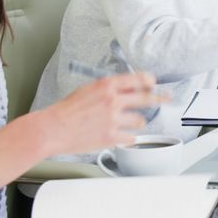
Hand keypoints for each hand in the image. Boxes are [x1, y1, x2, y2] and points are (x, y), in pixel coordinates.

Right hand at [38, 73, 161, 154]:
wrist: (51, 129)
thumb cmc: (65, 111)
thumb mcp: (87, 90)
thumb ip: (108, 89)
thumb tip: (126, 89)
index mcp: (107, 86)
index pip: (139, 79)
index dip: (150, 82)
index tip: (154, 84)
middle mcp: (113, 100)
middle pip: (147, 98)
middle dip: (159, 99)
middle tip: (166, 99)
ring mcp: (113, 119)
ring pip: (140, 120)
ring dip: (137, 122)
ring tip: (127, 123)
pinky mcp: (111, 136)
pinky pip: (131, 138)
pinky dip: (126, 137)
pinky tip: (119, 135)